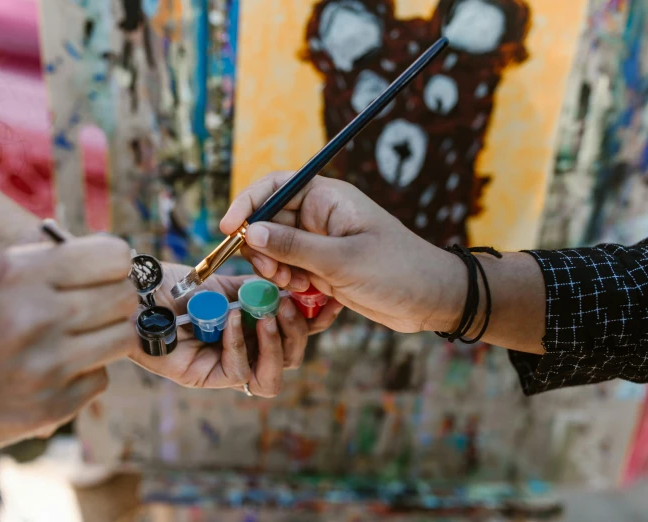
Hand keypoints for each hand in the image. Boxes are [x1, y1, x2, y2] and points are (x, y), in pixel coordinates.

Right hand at [0, 235, 138, 474]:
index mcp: (19, 275)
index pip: (114, 257)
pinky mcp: (54, 406)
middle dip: (116, 298)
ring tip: (81, 335)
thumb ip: (48, 262)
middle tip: (98, 304)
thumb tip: (112, 259)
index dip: (115, 263)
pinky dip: (87, 371)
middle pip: (125, 297)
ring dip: (108, 334)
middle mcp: (37, 318)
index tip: (107, 271)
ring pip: (124, 337)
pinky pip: (103, 376)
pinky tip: (58, 368)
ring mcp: (49, 366)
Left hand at [123, 263, 342, 397]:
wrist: (141, 290)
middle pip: (289, 361)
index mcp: (253, 329)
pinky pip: (237, 372)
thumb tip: (296, 290)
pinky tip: (232, 320)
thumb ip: (260, 291)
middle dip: (297, 335)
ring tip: (268, 319)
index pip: (294, 336)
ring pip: (270, 379)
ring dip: (276, 347)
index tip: (329, 301)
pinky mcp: (205, 378)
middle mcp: (244, 352)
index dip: (314, 324)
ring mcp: (225, 368)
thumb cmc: (179, 285)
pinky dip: (240, 344)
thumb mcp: (228, 283)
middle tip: (289, 308)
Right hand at [221, 172, 464, 333]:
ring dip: (275, 268)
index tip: (230, 228)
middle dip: (262, 246)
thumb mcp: (342, 260)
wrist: (431, 299)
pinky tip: (305, 293)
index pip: (276, 186)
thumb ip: (294, 246)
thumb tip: (252, 232)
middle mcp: (320, 215)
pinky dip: (289, 281)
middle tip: (270, 272)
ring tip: (294, 285)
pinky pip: (290, 268)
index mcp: (327, 198)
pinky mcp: (323, 266)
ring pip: (276, 248)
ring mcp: (320, 242)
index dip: (248, 202)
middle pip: (269, 220)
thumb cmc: (397, 270)